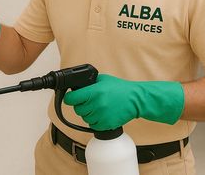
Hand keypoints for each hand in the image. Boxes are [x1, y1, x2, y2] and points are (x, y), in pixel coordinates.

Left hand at [64, 74, 183, 130]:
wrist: (135, 99)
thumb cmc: (120, 88)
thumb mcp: (102, 79)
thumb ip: (89, 83)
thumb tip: (77, 87)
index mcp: (94, 92)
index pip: (71, 99)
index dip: (69, 98)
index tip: (70, 98)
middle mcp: (96, 104)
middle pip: (77, 109)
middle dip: (81, 105)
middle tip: (88, 101)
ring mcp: (101, 116)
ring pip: (85, 118)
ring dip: (88, 113)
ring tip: (98, 107)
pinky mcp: (106, 124)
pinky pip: (93, 125)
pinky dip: (95, 121)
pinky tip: (102, 114)